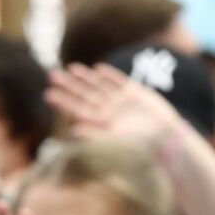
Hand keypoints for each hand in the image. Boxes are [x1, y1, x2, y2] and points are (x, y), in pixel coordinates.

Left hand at [45, 63, 182, 151]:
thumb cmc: (141, 146)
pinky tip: (98, 68)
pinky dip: (110, 75)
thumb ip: (94, 134)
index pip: (77, 109)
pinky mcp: (136, 94)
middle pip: (85, 95)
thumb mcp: (115, 141)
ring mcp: (121, 102)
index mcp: (101, 123)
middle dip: (68, 85)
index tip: (47, 94)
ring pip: (99, 86)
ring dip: (85, 77)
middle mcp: (108, 111)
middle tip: (51, 75)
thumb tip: (72, 131)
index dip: (63, 101)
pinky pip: (120, 82)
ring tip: (71, 69)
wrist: (167, 140)